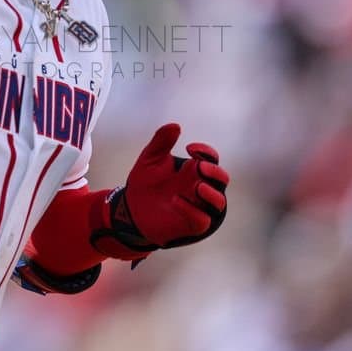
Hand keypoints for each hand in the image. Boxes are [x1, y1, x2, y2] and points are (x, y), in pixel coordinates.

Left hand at [91, 123, 228, 258]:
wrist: (130, 207)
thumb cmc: (145, 182)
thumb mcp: (150, 158)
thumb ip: (161, 141)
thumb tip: (175, 126)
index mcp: (193, 169)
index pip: (211, 159)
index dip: (206, 152)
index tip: (190, 148)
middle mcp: (199, 187)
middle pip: (221, 179)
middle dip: (215, 172)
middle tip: (199, 167)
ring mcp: (198, 206)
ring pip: (219, 201)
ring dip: (211, 193)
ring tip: (196, 187)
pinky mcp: (191, 224)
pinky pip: (202, 220)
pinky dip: (193, 210)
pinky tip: (177, 201)